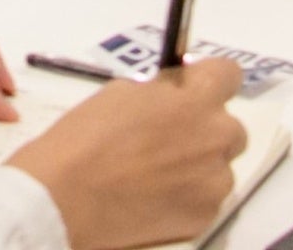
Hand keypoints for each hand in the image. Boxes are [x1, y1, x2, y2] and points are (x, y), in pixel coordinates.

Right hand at [5, 57, 244, 249]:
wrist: (63, 200)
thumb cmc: (84, 141)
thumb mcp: (120, 94)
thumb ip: (159, 93)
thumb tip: (171, 96)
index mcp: (195, 99)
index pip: (229, 74)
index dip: (208, 81)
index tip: (192, 91)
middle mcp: (214, 138)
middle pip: (229, 128)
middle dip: (204, 130)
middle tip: (168, 140)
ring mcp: (213, 183)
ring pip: (218, 168)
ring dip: (197, 167)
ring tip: (154, 176)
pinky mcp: (203, 217)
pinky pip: (205, 200)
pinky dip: (186, 198)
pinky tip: (152, 199)